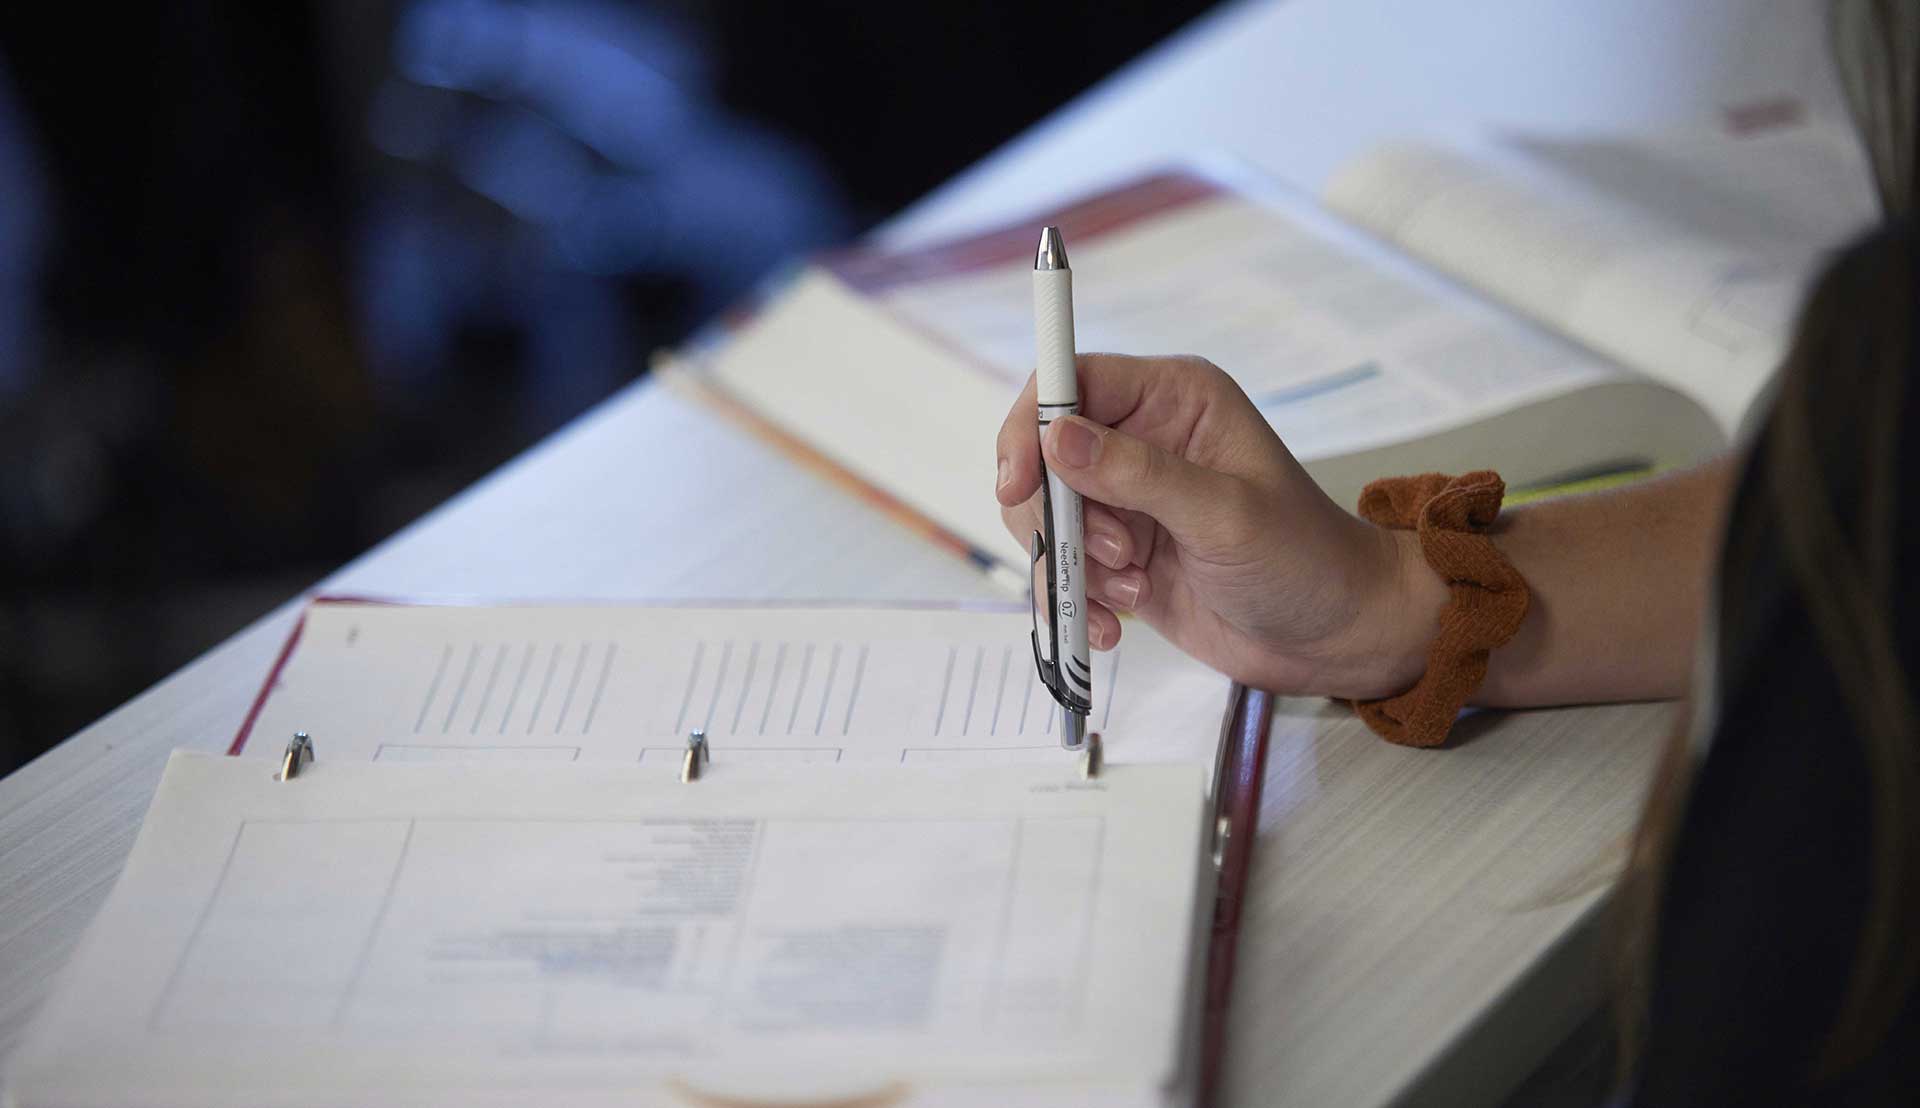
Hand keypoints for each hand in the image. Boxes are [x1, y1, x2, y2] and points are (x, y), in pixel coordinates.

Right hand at [996, 354, 1444, 697]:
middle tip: (1113, 555)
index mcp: (1175, 399)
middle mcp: (1142, 440)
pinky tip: (1115, 625)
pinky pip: (1060, 570)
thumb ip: (1136, 474)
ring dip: (1072, 565)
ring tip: (1133, 591)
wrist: (1334, 636)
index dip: (1033, 425)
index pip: (1073, 381)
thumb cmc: (1304, 559)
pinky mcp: (1118, 557)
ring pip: (1045, 518)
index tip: (1017, 481)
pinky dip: (1074, 602)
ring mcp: (1126, 501)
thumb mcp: (1223, 514)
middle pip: (1043, 455)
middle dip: (1059, 515)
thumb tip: (1057, 436)